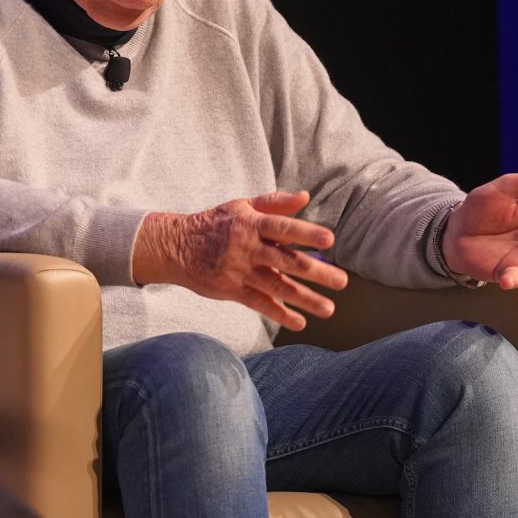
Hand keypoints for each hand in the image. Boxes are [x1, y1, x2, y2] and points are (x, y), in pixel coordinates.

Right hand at [131, 190, 348, 330]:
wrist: (175, 247)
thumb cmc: (214, 223)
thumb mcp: (241, 206)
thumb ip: (274, 203)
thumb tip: (305, 196)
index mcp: (250, 224)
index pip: (282, 229)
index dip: (305, 234)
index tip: (329, 241)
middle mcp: (246, 248)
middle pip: (286, 261)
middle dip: (317, 272)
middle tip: (342, 281)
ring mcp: (238, 271)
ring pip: (277, 286)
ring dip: (305, 298)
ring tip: (329, 309)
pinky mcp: (231, 290)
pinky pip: (259, 303)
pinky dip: (279, 313)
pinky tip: (299, 321)